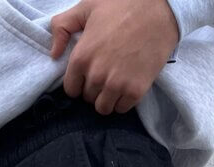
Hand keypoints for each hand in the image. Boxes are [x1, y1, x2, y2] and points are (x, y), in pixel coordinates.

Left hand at [50, 0, 178, 114]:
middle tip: (105, 74)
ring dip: (107, 99)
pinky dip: (123, 101)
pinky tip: (127, 85)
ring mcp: (117, 85)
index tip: (88, 75)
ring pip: (103, 108)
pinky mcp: (136, 91)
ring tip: (115, 83)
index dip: (78, 83)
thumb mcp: (86, 7)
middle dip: (93, 89)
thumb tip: (54, 53)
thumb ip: (62, 27)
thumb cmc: (122, 5)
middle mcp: (96, 75)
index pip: (71, 89)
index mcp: (81, 57)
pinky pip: (122, 109)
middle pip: (88, 98)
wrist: (158, 10)